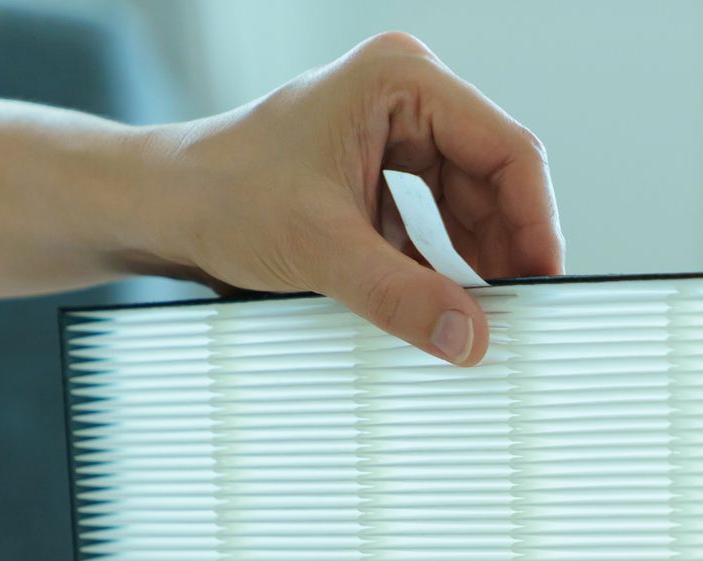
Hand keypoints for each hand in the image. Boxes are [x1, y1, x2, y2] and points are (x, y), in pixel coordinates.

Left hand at [135, 31, 563, 364]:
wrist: (158, 208)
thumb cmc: (218, 197)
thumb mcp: (320, 250)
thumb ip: (401, 296)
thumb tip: (472, 337)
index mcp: (399, 81)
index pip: (507, 148)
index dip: (536, 220)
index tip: (543, 282)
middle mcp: (405, 95)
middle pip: (496, 175)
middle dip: (509, 245)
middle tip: (518, 312)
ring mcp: (394, 130)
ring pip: (473, 199)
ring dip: (480, 258)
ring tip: (485, 313)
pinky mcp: (380, 169)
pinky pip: (440, 217)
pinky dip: (447, 262)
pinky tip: (446, 302)